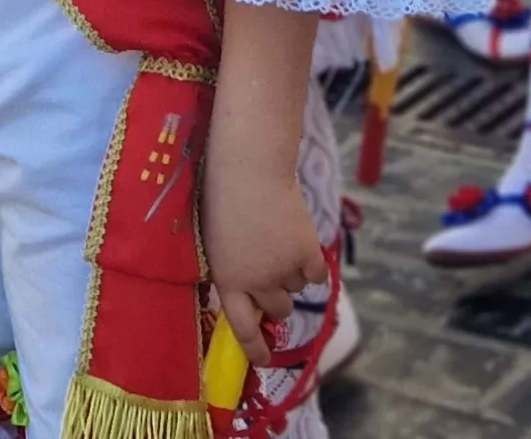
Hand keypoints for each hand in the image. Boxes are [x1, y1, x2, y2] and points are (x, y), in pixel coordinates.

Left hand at [199, 153, 318, 367]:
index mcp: (228, 281)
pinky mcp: (308, 253)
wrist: (249, 170)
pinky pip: (316, 275)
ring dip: (291, 274)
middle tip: (272, 274)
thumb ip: (230, 271)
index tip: (264, 360)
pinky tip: (298, 241)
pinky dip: (311, 264)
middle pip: (277, 309)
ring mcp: (284, 270)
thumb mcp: (214, 243)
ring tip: (278, 241)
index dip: (254, 348)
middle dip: (276, 298)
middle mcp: (258, 282)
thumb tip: (246, 295)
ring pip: (296, 289)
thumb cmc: (222, 199)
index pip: (242, 328)